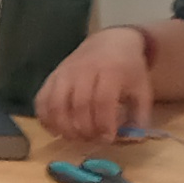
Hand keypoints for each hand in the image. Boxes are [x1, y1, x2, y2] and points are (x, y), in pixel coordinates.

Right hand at [30, 29, 153, 143]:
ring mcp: (64, 72)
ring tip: (74, 138)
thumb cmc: (128, 69)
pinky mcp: (51, 76)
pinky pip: (41, 100)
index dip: (104, 123)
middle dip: (84, 129)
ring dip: (64, 127)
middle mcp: (84, 70)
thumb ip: (140, 114)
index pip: (102, 100)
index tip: (107, 138)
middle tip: (92, 140)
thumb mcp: (142, 88)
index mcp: (111, 71)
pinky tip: (56, 130)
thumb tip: (134, 138)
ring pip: (56, 104)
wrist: (110, 42)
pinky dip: (45, 118)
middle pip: (78, 105)